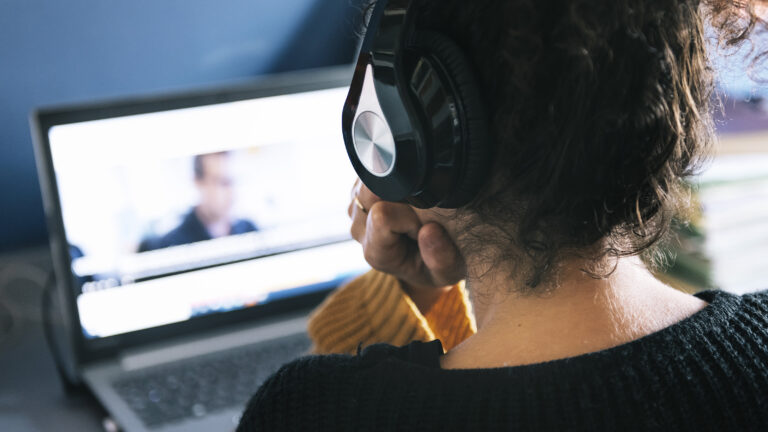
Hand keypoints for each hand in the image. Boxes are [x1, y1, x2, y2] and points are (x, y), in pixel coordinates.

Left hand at [348, 180, 465, 313]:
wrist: (427, 259)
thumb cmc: (437, 264)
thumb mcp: (448, 271)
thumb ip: (441, 258)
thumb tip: (429, 231)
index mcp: (376, 252)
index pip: (382, 216)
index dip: (409, 214)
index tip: (425, 225)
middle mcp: (360, 230)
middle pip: (370, 192)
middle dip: (401, 194)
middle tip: (421, 213)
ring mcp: (356, 211)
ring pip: (370, 179)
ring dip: (396, 186)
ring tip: (413, 208)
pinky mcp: (359, 192)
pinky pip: (372, 172)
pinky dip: (392, 179)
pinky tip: (404, 199)